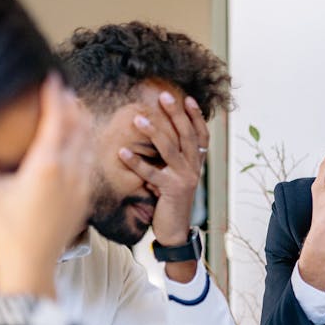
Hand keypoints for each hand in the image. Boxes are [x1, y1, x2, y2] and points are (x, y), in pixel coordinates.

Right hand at [0, 73, 92, 297]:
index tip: (52, 76)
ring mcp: (81, 186)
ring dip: (81, 122)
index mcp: (48, 165)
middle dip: (71, 104)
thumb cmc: (6, 233)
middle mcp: (71, 172)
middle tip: (62, 88)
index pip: (57, 120)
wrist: (31, 269)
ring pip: (88, 144)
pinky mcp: (84, 199)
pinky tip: (78, 144)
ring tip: (73, 107)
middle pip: (78, 127)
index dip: (54, 95)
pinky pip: (89, 162)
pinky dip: (85, 144)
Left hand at [118, 92, 208, 245]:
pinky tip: (122, 152)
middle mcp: (194, 167)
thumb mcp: (177, 175)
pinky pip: (151, 173)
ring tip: (138, 118)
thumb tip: (161, 133)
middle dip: (175, 113)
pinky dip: (136, 162)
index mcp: (197, 162)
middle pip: (187, 134)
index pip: (201, 134)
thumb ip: (174, 157)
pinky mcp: (171, 190)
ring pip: (170, 149)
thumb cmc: (171, 199)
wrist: (175, 229)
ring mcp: (184, 178)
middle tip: (163, 96)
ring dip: (154, 132)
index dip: (196, 116)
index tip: (187, 98)